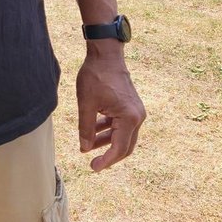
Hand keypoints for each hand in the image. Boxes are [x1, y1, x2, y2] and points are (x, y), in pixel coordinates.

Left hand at [76, 47, 145, 171]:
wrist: (106, 54)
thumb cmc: (96, 76)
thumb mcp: (86, 104)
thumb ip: (86, 128)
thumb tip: (84, 149)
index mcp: (129, 118)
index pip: (119, 148)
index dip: (106, 161)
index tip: (93, 167)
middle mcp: (137, 117)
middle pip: (125, 146)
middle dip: (109, 155)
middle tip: (92, 163)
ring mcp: (136, 111)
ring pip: (123, 135)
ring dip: (107, 142)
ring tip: (88, 145)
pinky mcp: (131, 106)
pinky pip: (122, 125)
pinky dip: (109, 130)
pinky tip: (94, 130)